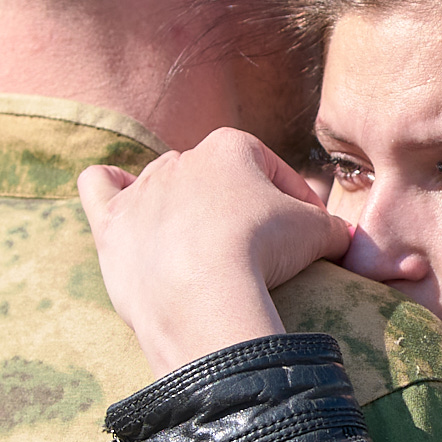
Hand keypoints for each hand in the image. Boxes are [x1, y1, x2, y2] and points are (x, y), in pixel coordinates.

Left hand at [78, 130, 351, 376]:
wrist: (203, 294)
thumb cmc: (264, 252)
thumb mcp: (319, 234)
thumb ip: (332, 227)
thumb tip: (342, 237)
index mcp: (230, 146)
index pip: (270, 169)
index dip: (294, 202)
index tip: (307, 235)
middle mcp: (180, 158)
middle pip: (215, 180)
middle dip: (235, 208)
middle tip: (256, 251)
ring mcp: (141, 190)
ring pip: (161, 184)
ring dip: (182, 209)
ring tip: (202, 248)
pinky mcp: (111, 224)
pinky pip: (99, 186)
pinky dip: (108, 189)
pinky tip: (122, 203)